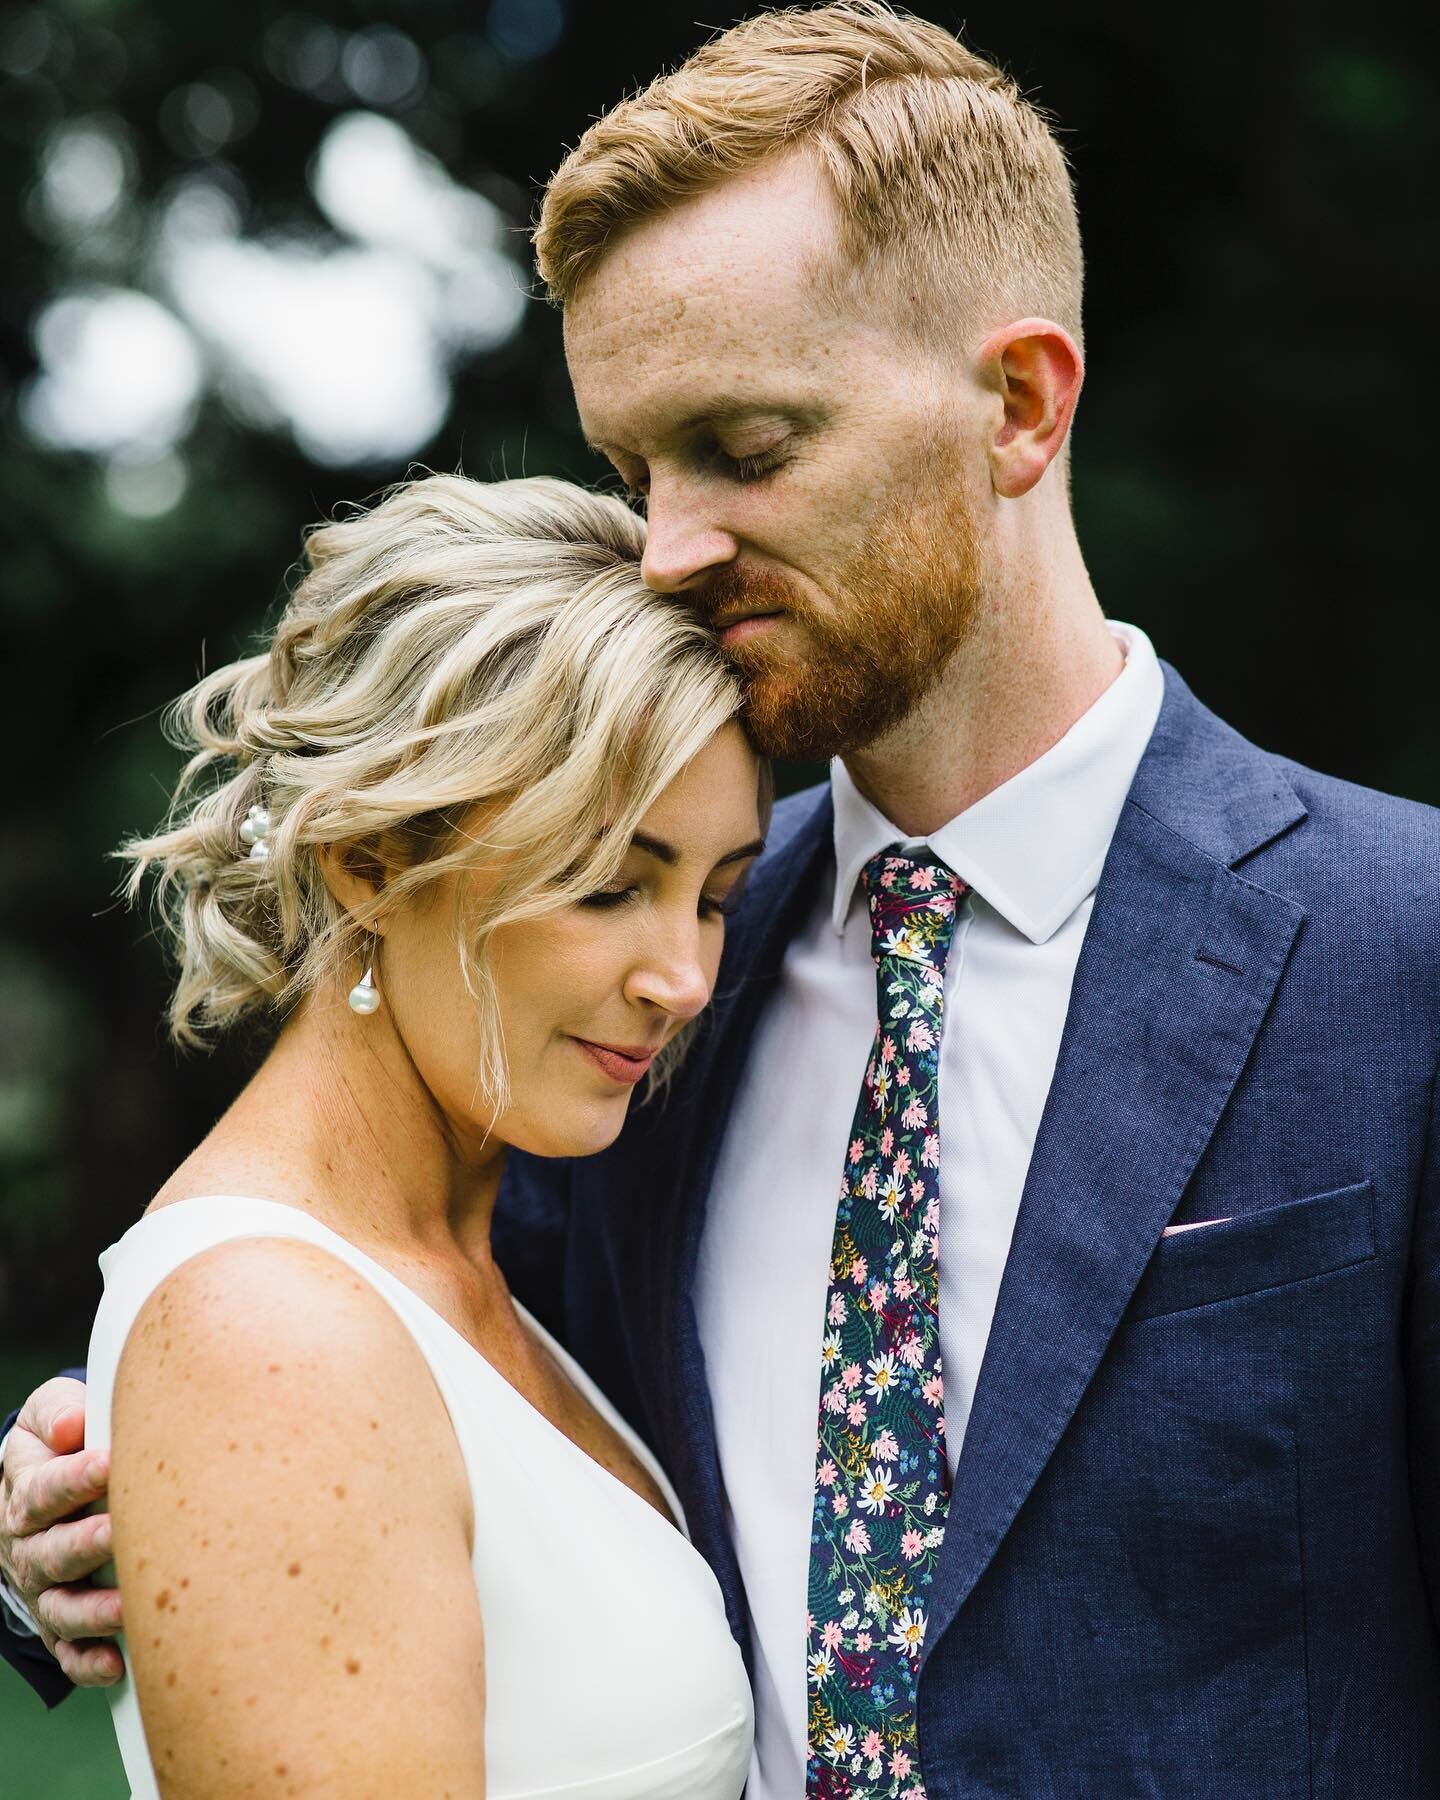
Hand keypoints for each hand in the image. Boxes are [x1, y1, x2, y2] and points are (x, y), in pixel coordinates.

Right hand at [0, 1377, 123, 1685]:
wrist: (34, 1495)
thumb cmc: (59, 1447)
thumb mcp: (49, 1416)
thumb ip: (60, 1414)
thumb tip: (73, 1424)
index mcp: (26, 1495)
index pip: (45, 1490)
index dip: (75, 1478)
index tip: (109, 1465)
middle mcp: (30, 1549)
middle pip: (53, 1553)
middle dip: (87, 1544)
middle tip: (120, 1534)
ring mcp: (44, 1590)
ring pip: (61, 1608)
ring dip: (93, 1611)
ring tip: (128, 1607)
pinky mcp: (60, 1624)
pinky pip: (69, 1652)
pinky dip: (88, 1663)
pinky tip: (117, 1665)